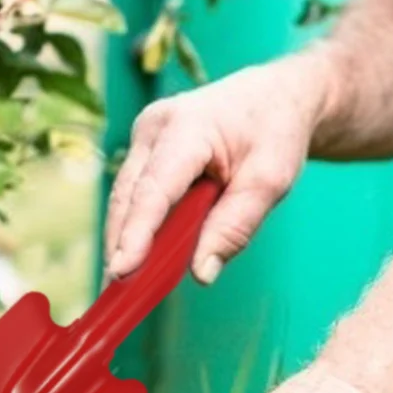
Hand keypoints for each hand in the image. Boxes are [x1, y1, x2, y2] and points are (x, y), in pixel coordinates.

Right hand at [104, 50, 331, 285]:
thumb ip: (236, 226)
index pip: (155, 188)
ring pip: (126, 197)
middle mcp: (155, 126)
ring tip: (124, 288)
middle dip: (122, 245)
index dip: (137, 233)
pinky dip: (138, 226)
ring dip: (125, 239)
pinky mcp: (147, 150)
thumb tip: (201, 273)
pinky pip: (136, 194)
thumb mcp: (271, 180)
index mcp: (188, 127)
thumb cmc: (276, 132)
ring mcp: (145, 135)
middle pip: (130, 196)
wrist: (276, 97)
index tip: (122, 271)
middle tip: (117, 296)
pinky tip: (139, 260)